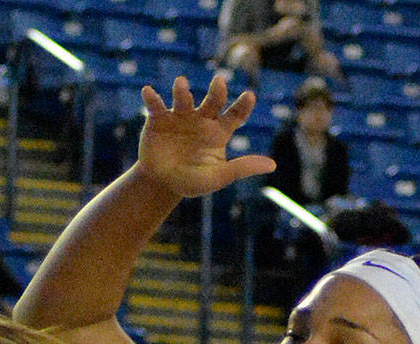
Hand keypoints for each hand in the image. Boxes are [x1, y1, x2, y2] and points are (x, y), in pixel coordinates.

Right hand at [135, 72, 276, 201]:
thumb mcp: (217, 177)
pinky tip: (148, 92)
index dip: (243, 105)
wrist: (161, 183)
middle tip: (219, 83)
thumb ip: (242, 168)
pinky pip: (156, 105)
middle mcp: (202, 118)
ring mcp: (181, 115)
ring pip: (184, 98)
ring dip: (182, 90)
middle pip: (213, 100)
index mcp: (219, 130)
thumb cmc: (192, 180)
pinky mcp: (159, 118)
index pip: (235, 114)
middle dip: (216, 91)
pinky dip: (152, 98)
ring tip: (180, 84)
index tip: (250, 96)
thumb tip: (272, 165)